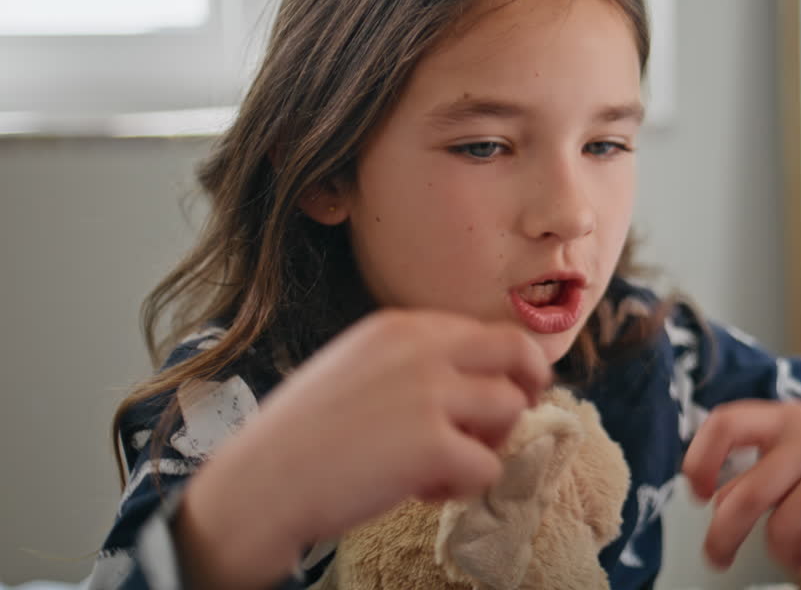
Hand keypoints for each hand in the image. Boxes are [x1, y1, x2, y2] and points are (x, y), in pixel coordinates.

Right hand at [175, 309, 551, 588]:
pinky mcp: (435, 444)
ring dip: (487, 445)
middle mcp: (422, 348)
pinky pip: (489, 466)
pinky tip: (421, 491)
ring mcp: (431, 393)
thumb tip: (474, 379)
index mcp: (401, 326)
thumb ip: (413, 361)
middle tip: (499, 425)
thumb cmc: (303, 436)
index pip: (485, 332)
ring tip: (439, 466)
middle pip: (519, 351)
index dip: (495, 370)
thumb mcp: (357, 366)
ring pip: (511, 410)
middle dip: (525, 388)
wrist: (259, 484)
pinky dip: (464, 486)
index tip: (480, 400)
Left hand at [682, 400, 800, 584]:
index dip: (701, 458)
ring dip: (782, 555)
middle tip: (718, 556)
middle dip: (723, 535)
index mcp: (787, 418)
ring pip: (784, 530)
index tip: (697, 491)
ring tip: (794, 554)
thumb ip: (760, 470)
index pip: (727, 423)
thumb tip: (717, 500)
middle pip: (748, 493)